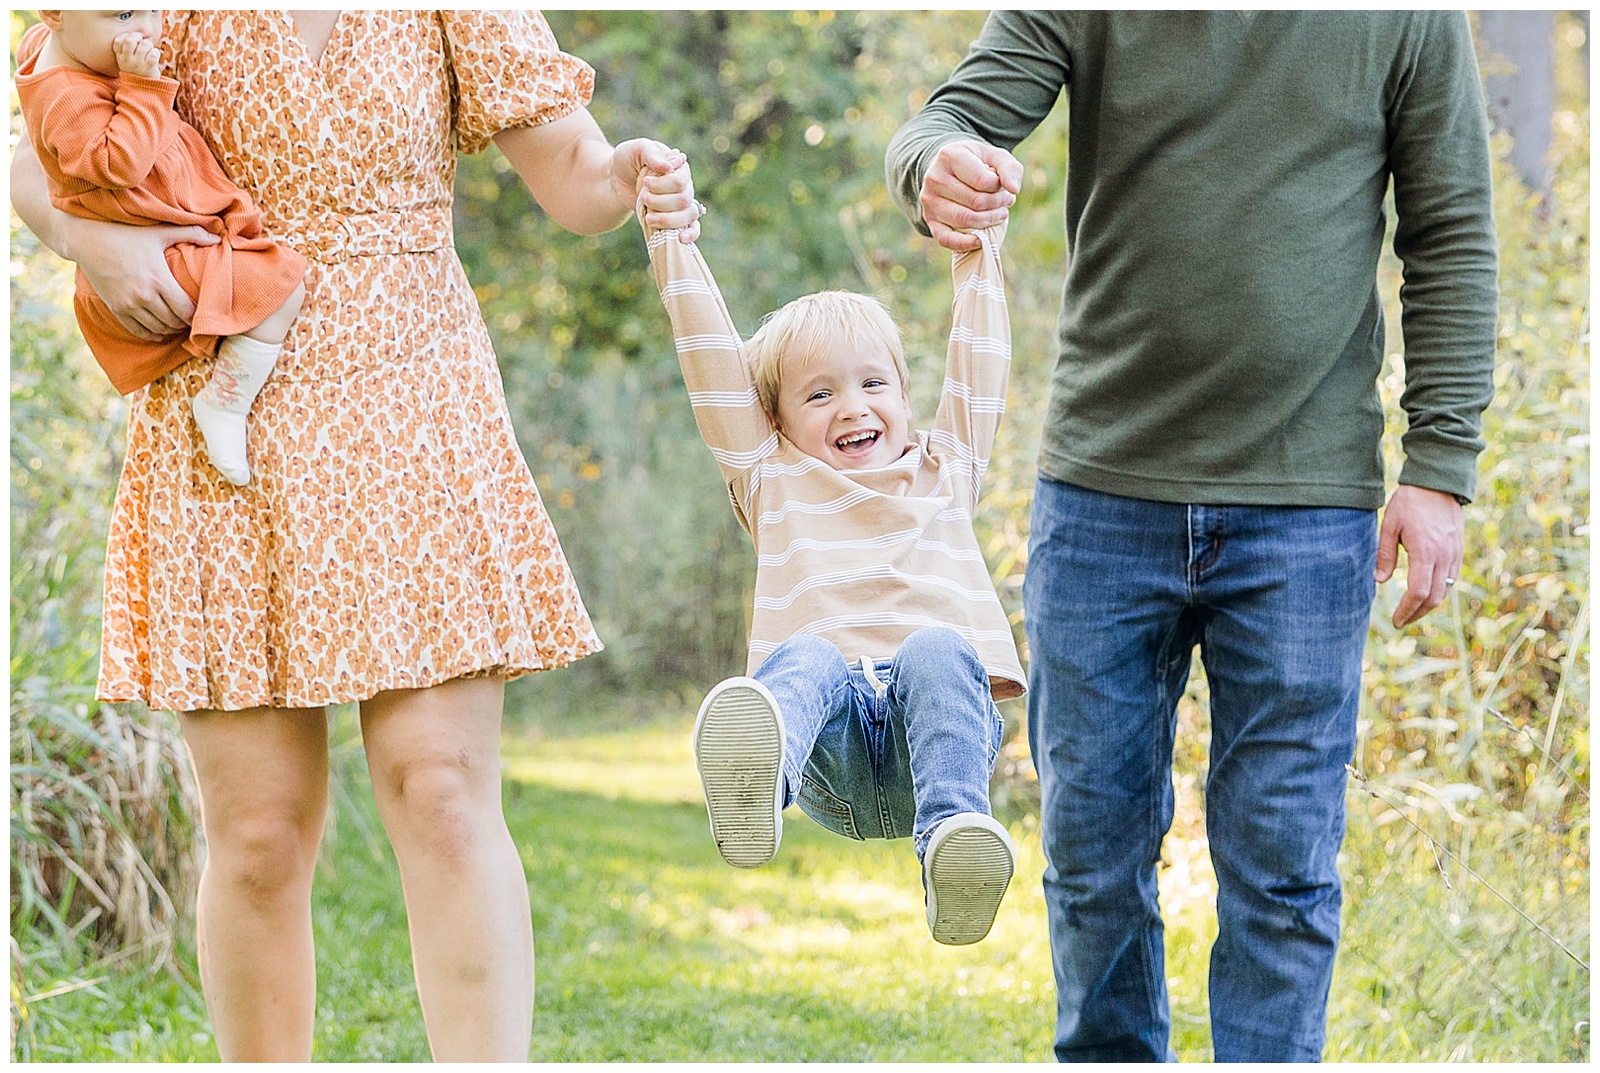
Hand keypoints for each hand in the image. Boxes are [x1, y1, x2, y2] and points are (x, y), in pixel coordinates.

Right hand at [67, 218, 219, 338]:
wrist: (87, 239)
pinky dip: (152, 334)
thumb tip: (217, 237)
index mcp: (159, 280)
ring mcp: (128, 304)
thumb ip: (190, 233)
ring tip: (178, 323)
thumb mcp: (158, 231)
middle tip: (192, 320)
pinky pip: (139, 331)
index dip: (197, 316)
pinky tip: (160, 330)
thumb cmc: (126, 233)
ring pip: (158, 329)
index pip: (186, 311)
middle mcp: (144, 296)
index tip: (202, 312)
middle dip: (185, 323)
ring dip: (171, 329)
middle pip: (174, 322)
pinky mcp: (115, 308)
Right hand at [112, 33, 161, 78]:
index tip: (133, 41)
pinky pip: (153, 54)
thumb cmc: (136, 71)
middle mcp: (127, 60)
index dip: (126, 36)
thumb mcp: (126, 61)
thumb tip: (140, 33)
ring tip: (149, 50)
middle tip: (142, 42)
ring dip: (149, 44)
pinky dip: (156, 52)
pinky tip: (155, 56)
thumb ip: (129, 48)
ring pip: (144, 44)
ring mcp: (138, 64)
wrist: (142, 91)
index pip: (118, 40)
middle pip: (130, 40)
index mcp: (120, 57)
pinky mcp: (149, 68)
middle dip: (138, 37)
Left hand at [612, 138, 699, 243]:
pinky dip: (691, 233)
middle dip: (659, 202)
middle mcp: (685, 185)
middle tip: (642, 197)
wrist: (615, 180)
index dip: (662, 186)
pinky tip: (681, 238)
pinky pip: (693, 227)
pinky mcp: (676, 218)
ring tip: (649, 218)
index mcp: (679, 166)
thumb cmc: (627, 161)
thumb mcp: (637, 149)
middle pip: (684, 200)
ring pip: (689, 215)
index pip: (680, 181)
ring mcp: (682, 203)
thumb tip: (669, 168)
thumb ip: (652, 154)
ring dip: (667, 219)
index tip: (645, 183)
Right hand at [919, 139, 1022, 250]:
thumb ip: (1009, 168)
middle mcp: (934, 177)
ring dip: (989, 221)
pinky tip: (980, 239)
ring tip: (999, 214)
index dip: (1000, 187)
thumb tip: (1014, 189)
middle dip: (998, 204)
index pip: (983, 181)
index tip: (1003, 186)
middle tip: (1006, 201)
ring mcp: (929, 200)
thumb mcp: (994, 156)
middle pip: (976, 202)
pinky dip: (965, 243)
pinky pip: (946, 238)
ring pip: (965, 220)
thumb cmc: (976, 162)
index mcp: (950, 156)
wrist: (948, 168)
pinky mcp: (929, 219)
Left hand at [1375, 484, 1464, 627]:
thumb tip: (1379, 581)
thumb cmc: (1409, 503)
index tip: (1396, 620)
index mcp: (1425, 551)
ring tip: (1411, 611)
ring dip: (1429, 605)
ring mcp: (1454, 554)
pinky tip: (1425, 593)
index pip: (1419, 591)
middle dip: (1417, 613)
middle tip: (1401, 621)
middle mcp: (1443, 556)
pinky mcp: (1458, 550)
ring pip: (1446, 590)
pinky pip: (1451, 579)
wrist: (1438, 484)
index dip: (1407, 610)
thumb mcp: (1389, 525)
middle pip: (1435, 597)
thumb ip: (1385, 555)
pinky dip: (1439, 591)